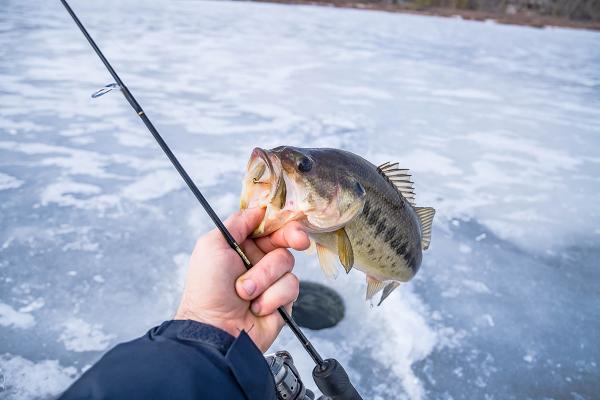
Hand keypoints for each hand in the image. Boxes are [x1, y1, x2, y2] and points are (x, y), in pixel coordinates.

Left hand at [175, 208, 309, 351]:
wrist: (215, 330)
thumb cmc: (207, 289)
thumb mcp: (212, 246)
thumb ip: (236, 223)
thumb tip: (259, 210)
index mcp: (241, 245)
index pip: (267, 225)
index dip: (280, 220)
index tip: (287, 220)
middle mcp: (258, 260)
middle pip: (286, 238)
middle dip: (292, 237)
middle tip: (299, 240)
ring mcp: (272, 280)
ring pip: (287, 263)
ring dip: (264, 278)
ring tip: (244, 293)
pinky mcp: (283, 300)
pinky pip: (290, 287)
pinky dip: (272, 296)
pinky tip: (257, 307)